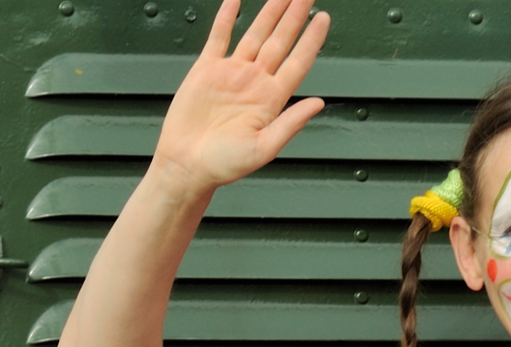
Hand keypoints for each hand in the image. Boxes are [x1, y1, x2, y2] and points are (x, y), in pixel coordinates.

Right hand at [153, 0, 329, 191]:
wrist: (186, 166)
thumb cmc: (224, 165)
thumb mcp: (264, 149)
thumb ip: (291, 124)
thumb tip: (318, 103)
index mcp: (272, 99)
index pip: (298, 61)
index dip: (311, 39)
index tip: (324, 18)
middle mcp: (255, 81)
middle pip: (281, 40)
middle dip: (295, 15)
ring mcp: (232, 73)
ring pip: (256, 34)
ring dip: (270, 12)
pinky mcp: (206, 70)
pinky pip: (219, 37)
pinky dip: (227, 18)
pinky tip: (237, 0)